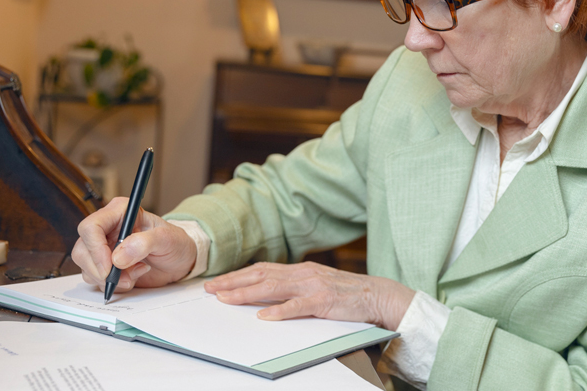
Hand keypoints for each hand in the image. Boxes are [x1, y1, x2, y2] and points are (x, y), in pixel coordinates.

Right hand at [71, 197, 196, 293]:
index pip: (91, 227)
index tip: (110, 267)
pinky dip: (113, 284)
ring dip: (110, 278)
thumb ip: (145, 243)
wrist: (180, 260)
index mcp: (119, 212)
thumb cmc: (175, 242)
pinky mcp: (106, 265)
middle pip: (82, 250)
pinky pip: (95, 279)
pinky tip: (132, 277)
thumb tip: (118, 257)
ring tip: (136, 272)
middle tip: (124, 277)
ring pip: (86, 268)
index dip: (95, 249)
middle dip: (101, 269)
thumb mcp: (167, 238)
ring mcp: (104, 248)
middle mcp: (107, 229)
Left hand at [204, 262, 415, 330]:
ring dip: (247, 294)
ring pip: (274, 288)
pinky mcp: (325, 301)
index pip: (261, 270)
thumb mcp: (315, 285)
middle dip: (233, 282)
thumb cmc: (345, 293)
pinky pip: (298, 306)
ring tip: (227, 300)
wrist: (376, 294)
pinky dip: (280, 311)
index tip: (216, 283)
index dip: (237, 276)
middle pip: (261, 275)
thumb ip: (293, 287)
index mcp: (299, 270)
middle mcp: (303, 273)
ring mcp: (313, 286)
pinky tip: (264, 317)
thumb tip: (265, 294)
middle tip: (210, 289)